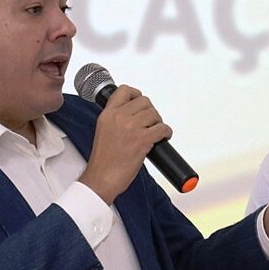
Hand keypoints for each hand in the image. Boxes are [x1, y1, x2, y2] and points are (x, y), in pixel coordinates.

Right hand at [79, 85, 171, 203]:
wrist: (102, 178)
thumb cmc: (103, 161)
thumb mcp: (103, 131)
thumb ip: (115, 120)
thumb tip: (132, 115)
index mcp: (107, 114)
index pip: (124, 91)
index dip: (136, 94)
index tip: (139, 100)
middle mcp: (119, 117)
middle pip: (144, 101)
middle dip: (150, 111)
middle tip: (150, 121)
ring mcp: (131, 128)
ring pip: (154, 113)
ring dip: (158, 122)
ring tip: (155, 131)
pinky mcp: (142, 140)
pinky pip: (162, 128)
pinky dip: (166, 132)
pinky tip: (163, 137)